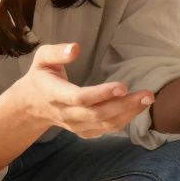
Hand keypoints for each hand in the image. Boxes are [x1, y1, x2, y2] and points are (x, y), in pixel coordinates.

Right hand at [15, 43, 154, 138]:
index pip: (80, 98)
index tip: (123, 85)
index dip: (101, 94)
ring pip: (104, 124)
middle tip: (148, 94)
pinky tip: (137, 108)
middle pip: (98, 114)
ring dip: (129, 113)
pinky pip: (105, 129)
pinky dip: (124, 120)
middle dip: (124, 105)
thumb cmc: (41, 76)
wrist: (32, 105)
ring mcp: (75, 125)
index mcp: (55, 95)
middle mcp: (66, 114)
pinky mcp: (83, 131)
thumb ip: (56, 52)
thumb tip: (75, 48)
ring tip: (148, 99)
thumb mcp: (41, 58)